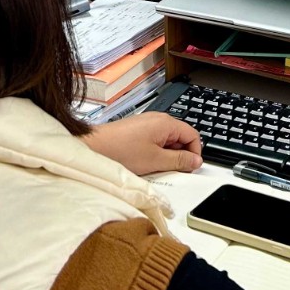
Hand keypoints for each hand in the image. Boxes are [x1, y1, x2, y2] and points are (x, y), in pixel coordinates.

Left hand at [85, 112, 202, 175]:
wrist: (94, 147)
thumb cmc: (121, 150)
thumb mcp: (156, 160)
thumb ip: (180, 160)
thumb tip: (196, 160)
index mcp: (166, 123)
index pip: (193, 135)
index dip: (195, 152)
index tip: (190, 167)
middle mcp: (158, 120)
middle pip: (181, 137)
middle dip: (180, 155)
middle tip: (172, 170)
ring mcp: (147, 124)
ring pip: (167, 141)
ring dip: (166, 155)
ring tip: (155, 167)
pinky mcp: (137, 131)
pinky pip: (154, 142)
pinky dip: (155, 153)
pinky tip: (145, 163)